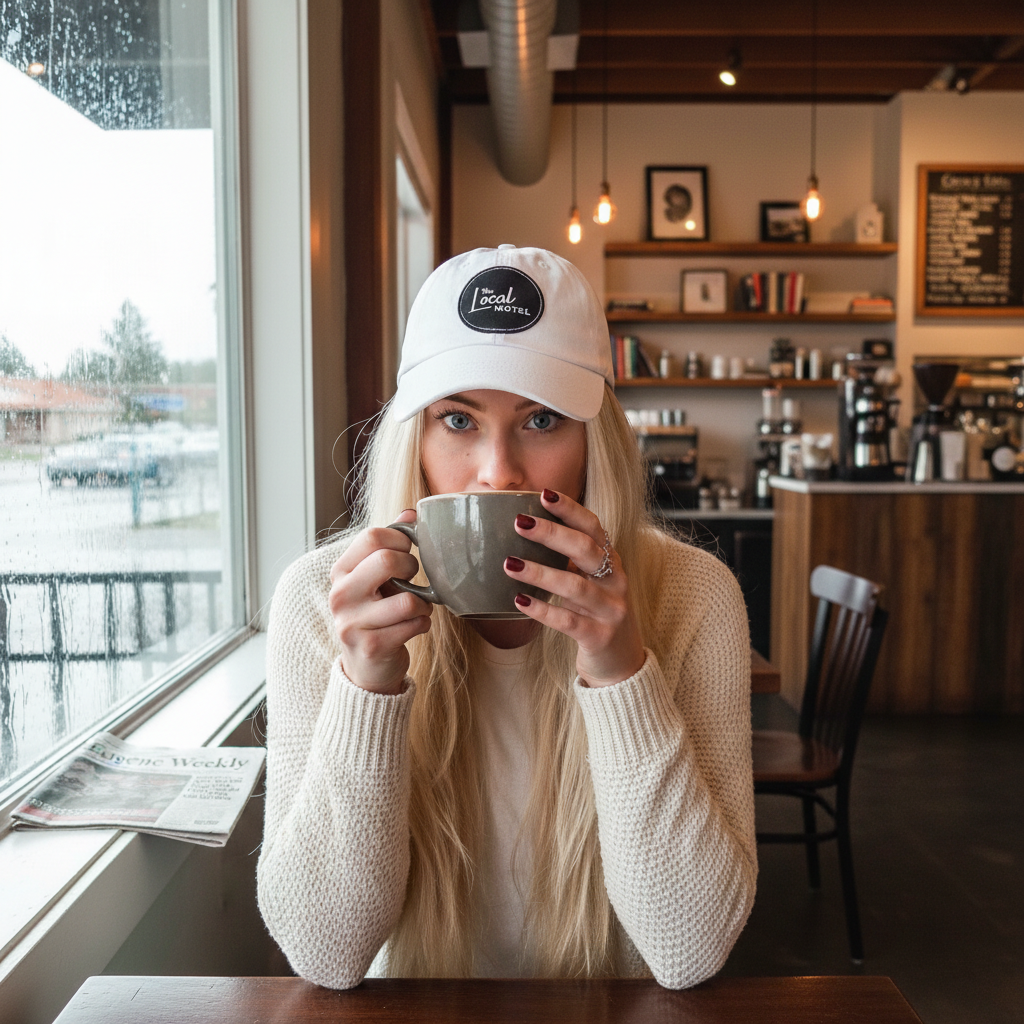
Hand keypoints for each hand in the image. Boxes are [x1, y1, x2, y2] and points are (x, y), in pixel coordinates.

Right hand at [328, 509, 432, 693]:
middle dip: (413, 568)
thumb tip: (410, 512)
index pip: (373, 535)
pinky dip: (423, 624)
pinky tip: (414, 627)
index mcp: (340, 572)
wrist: (367, 667)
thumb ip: (389, 544)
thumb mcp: (375, 577)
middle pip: (388, 560)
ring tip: (416, 609)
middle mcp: (340, 595)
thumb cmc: (375, 614)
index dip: (401, 540)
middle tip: (413, 580)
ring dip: (423, 604)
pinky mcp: (371, 646)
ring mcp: (352, 622)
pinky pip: (415, 624)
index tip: (407, 552)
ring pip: (408, 599)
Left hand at [503, 489, 644, 687]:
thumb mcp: (590, 581)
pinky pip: (569, 622)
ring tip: (509, 564)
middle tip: (519, 522)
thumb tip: (528, 528)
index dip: (570, 509)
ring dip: (540, 573)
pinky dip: (543, 610)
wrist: (621, 662)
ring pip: (575, 586)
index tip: (544, 493)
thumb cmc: (596, 614)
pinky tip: (519, 601)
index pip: (594, 527)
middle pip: (586, 550)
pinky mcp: (600, 637)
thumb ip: (570, 559)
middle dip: (552, 534)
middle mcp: (615, 581)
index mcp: (611, 561)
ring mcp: (610, 610)